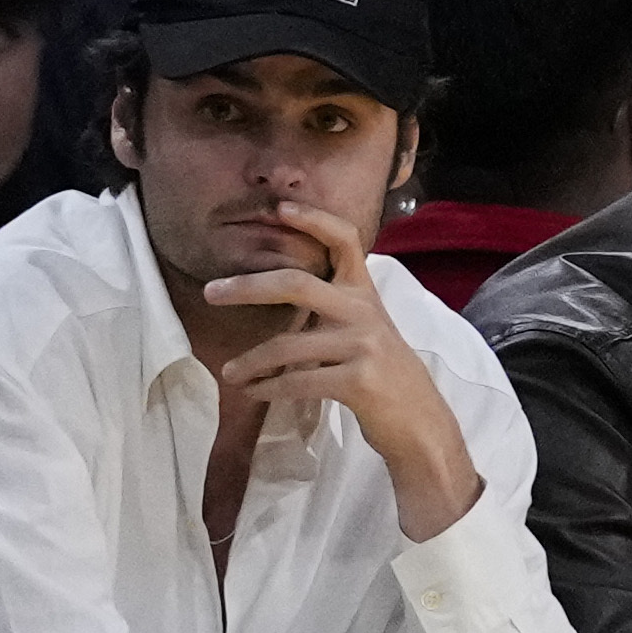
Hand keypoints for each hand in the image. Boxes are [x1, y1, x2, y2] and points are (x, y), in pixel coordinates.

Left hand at [204, 202, 478, 541]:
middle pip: (297, 283)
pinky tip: (253, 392)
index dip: (312, 219)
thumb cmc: (384, 376)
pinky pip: (299, 381)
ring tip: (229, 372)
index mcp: (365, 293)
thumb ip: (335, 306)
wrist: (421, 424)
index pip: (344, 240)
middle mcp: (365, 311)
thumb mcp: (366, 330)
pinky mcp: (359, 381)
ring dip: (251, 360)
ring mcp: (363, 345)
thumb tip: (275, 289)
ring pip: (289, 345)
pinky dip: (269, 388)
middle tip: (210, 292)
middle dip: (247, 287)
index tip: (278, 208)